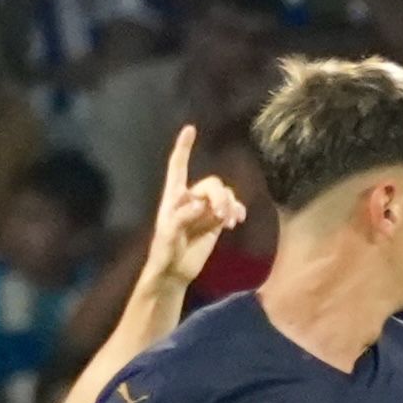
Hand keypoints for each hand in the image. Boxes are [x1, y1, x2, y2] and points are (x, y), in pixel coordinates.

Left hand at [141, 124, 246, 291]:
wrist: (174, 273)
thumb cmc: (164, 253)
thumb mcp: (168, 236)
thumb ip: (181, 219)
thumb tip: (199, 205)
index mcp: (173, 197)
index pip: (178, 167)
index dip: (183, 148)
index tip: (190, 129)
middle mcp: (189, 199)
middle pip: (211, 184)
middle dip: (219, 196)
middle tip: (221, 215)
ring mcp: (204, 209)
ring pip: (224, 194)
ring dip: (230, 204)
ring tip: (229, 220)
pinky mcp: (216, 221)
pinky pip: (232, 207)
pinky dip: (237, 210)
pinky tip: (238, 221)